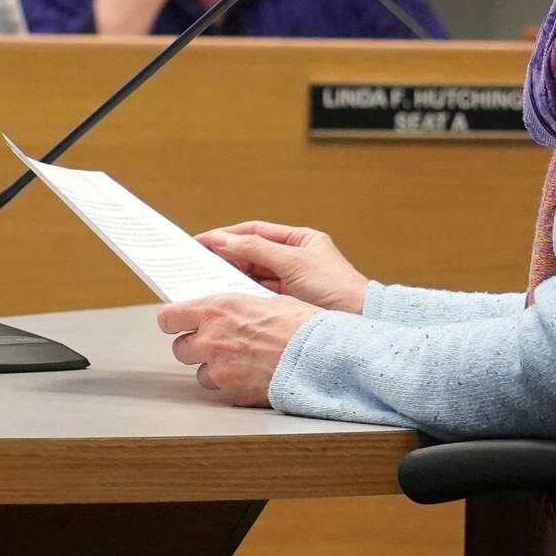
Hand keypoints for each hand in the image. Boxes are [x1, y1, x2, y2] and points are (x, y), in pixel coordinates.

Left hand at [159, 292, 320, 405]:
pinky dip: (232, 386)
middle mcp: (211, 339)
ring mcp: (220, 369)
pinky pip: (221, 391)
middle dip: (194, 347)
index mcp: (216, 310)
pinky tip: (251, 377)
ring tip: (239, 363)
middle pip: (180, 348)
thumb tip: (226, 311)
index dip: (173, 321)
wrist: (320, 356)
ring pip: (200, 373)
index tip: (178, 323)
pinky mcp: (232, 393)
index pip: (169, 317)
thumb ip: (237, 308)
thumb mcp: (265, 301)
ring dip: (213, 369)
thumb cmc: (300, 324)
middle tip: (213, 345)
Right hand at [194, 221, 368, 312]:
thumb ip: (256, 250)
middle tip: (194, 263)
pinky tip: (224, 299)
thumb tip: (222, 241)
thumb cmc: (338, 289)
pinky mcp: (289, 305)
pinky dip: (242, 296)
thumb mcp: (294, 263)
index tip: (199, 241)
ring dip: (230, 278)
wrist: (361, 323)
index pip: (254, 231)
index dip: (226, 236)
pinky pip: (259, 296)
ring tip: (203, 282)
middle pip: (250, 253)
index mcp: (300, 241)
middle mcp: (294, 259)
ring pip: (252, 276)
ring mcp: (292, 283)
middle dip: (224, 257)